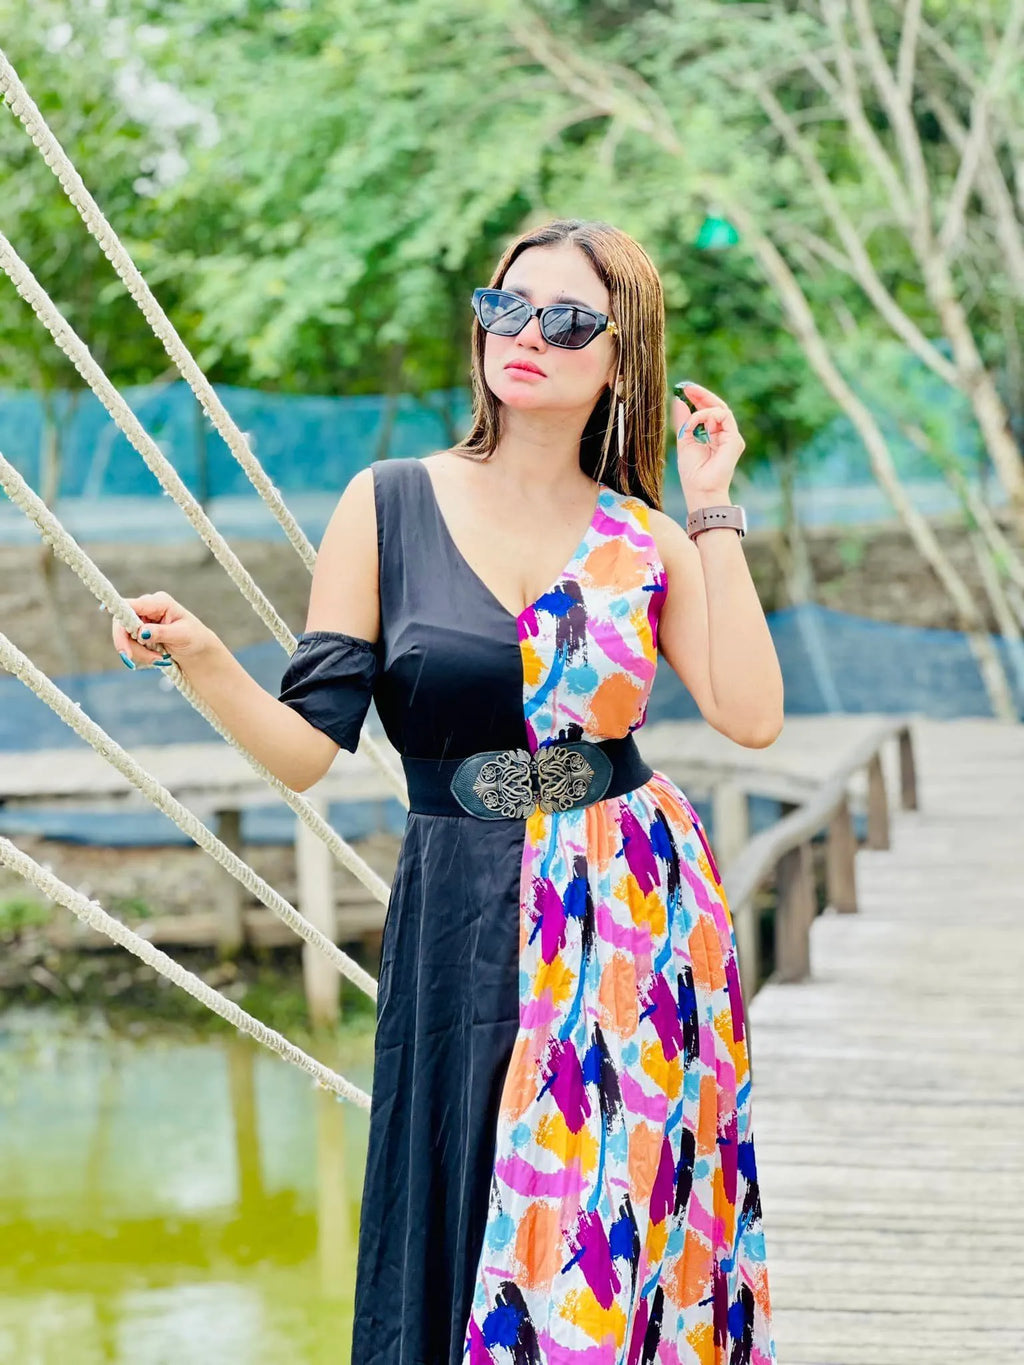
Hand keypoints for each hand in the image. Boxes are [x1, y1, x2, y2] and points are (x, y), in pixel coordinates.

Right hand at [112, 591, 214, 668]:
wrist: (197, 648)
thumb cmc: (194, 637)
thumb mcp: (182, 635)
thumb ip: (161, 633)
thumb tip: (141, 632)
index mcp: (159, 602)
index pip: (131, 606)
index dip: (120, 620)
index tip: (120, 641)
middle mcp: (147, 607)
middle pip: (122, 623)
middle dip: (128, 644)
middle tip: (133, 660)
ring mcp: (141, 619)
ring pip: (124, 636)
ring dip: (137, 652)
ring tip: (158, 658)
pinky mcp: (138, 631)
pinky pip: (129, 643)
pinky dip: (139, 654)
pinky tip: (155, 656)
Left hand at [672, 380, 745, 499]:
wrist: (700, 489)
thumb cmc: (692, 471)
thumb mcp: (684, 440)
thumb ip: (683, 421)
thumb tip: (679, 400)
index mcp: (712, 435)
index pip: (708, 411)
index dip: (698, 399)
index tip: (684, 390)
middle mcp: (724, 434)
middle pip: (717, 407)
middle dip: (702, 395)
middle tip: (687, 387)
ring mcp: (731, 436)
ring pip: (720, 410)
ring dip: (702, 409)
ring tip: (689, 419)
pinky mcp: (735, 439)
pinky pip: (723, 416)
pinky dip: (706, 416)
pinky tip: (696, 423)